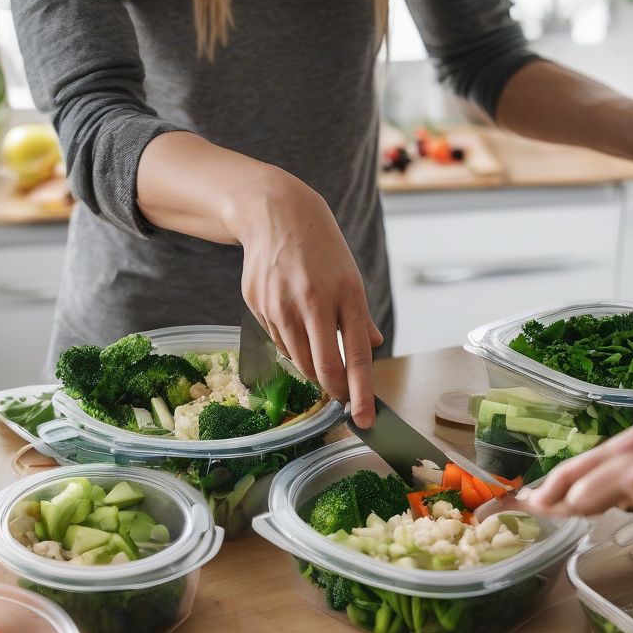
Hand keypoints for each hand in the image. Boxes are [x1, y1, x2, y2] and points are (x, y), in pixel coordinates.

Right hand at [235, 172, 381, 426]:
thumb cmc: (321, 249)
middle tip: (337, 395)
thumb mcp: (350, 278)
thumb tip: (374, 346)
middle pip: (324, 368)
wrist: (276, 213)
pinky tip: (291, 319)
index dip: (361, 393)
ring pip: (299, 359)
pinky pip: (278, 341)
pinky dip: (290, 344)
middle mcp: (314, 302)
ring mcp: (282, 305)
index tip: (364, 419)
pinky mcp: (258, 305)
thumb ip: (361, 317)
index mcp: (346, 296)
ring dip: (310, 365)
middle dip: (332, 389)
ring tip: (314, 341)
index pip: (357, 357)